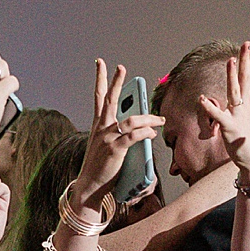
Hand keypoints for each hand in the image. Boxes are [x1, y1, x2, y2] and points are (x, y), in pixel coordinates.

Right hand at [69, 59, 165, 218]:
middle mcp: (101, 128)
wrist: (90, 186)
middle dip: (116, 82)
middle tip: (121, 67)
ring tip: (160, 120)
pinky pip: (133, 136)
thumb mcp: (108, 147)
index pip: (99, 98)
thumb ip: (121, 135)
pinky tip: (152, 132)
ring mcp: (107, 138)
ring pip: (130, 119)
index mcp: (99, 126)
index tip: (102, 64)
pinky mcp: (114, 149)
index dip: (101, 79)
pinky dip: (145, 132)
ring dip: (148, 118)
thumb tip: (142, 130)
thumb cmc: (101, 168)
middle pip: (109, 99)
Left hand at [198, 37, 249, 189]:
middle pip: (245, 78)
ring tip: (230, 60)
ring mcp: (238, 116)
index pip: (249, 74)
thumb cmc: (249, 141)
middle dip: (246, 59)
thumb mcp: (249, 118)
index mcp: (245, 103)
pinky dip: (210, 107)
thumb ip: (249, 101)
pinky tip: (202, 99)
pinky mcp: (230, 128)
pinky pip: (218, 116)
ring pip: (234, 92)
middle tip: (248, 42)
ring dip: (232, 76)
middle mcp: (243, 106)